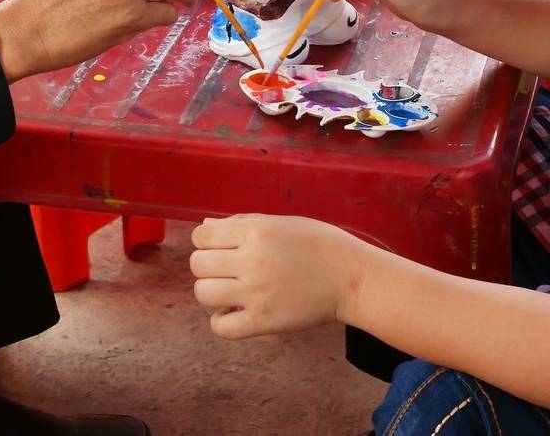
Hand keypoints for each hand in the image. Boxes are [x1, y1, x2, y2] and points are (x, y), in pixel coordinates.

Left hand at [190, 215, 370, 338]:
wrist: (351, 278)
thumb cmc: (320, 244)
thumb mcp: (282, 222)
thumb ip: (242, 223)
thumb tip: (205, 229)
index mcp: (256, 232)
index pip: (201, 237)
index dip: (207, 242)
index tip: (222, 248)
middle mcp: (252, 260)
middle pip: (198, 264)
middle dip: (208, 266)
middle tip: (228, 270)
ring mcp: (257, 293)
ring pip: (203, 293)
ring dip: (212, 291)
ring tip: (230, 291)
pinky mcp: (264, 321)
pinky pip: (221, 327)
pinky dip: (222, 321)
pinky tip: (235, 312)